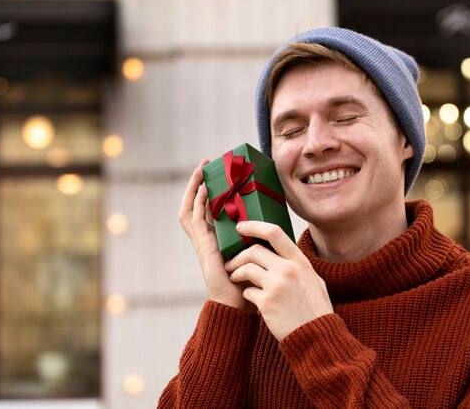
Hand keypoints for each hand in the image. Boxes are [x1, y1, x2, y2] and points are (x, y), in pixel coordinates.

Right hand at [179, 160, 254, 310]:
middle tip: (205, 164)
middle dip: (198, 183)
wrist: (241, 305)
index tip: (217, 171)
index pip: (209, 208)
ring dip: (194, 188)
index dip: (210, 190)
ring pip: (191, 210)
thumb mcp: (259, 251)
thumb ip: (261, 236)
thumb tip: (278, 220)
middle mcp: (208, 238)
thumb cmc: (253, 281)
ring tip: (201, 171)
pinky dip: (198, 204)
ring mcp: (203, 243)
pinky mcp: (203, 247)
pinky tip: (203, 190)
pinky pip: (196, 221)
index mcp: (219, 238)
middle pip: (196, 205)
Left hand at [225, 221, 333, 340]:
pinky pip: (247, 291)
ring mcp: (276, 285)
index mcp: (300, 261)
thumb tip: (285, 254)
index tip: (241, 227)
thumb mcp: (315, 280)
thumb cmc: (316, 309)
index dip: (254, 226)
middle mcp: (288, 269)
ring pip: (246, 269)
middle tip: (231, 263)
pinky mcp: (266, 302)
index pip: (274, 232)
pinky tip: (251, 299)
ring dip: (236, 273)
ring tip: (234, 278)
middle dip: (238, 256)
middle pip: (254, 251)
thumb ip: (299, 266)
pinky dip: (246, 293)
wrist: (317, 337)